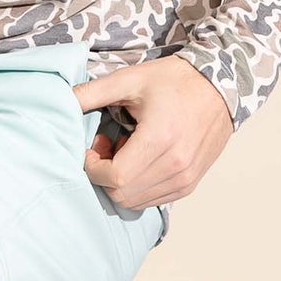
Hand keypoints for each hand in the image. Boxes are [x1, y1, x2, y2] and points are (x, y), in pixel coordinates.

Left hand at [73, 54, 233, 210]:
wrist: (219, 86)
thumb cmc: (174, 80)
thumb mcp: (129, 79)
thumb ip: (91, 92)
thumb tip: (60, 100)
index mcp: (159, 139)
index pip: (114, 177)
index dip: (93, 167)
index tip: (92, 147)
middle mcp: (176, 165)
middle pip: (122, 194)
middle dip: (104, 175)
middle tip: (107, 146)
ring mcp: (186, 178)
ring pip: (136, 201)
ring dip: (121, 182)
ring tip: (126, 150)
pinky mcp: (191, 183)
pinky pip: (153, 200)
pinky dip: (138, 186)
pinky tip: (142, 159)